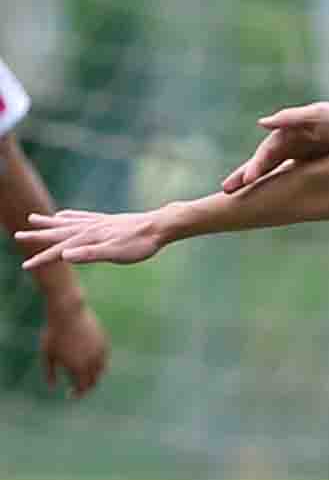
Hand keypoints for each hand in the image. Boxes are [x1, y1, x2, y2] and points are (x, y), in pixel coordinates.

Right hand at [18, 208, 166, 269]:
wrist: (160, 226)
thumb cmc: (140, 244)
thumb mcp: (116, 253)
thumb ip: (89, 254)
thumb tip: (64, 255)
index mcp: (89, 238)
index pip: (59, 251)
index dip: (42, 259)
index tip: (25, 266)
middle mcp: (89, 228)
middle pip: (58, 233)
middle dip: (38, 236)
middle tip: (17, 235)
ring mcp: (97, 222)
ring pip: (66, 222)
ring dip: (49, 222)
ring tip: (33, 218)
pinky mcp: (106, 220)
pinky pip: (81, 216)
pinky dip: (69, 215)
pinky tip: (63, 214)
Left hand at [39, 295, 109, 396]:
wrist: (67, 311)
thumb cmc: (53, 333)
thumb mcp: (47, 354)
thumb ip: (50, 372)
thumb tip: (53, 387)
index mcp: (78, 367)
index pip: (83, 388)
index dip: (77, 393)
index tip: (70, 394)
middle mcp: (92, 362)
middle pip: (94, 382)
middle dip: (86, 387)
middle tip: (78, 387)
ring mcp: (100, 351)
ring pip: (102, 370)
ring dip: (94, 375)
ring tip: (85, 374)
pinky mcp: (104, 341)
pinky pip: (104, 357)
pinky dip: (99, 362)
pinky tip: (89, 360)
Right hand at [221, 101, 328, 192]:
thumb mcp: (318, 116)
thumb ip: (291, 118)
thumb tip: (262, 123)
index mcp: (289, 133)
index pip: (265, 154)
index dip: (253, 168)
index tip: (245, 184)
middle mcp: (291, 142)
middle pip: (264, 163)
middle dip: (245, 176)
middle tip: (226, 192)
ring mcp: (302, 152)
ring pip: (276, 171)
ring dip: (260, 184)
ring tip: (244, 199)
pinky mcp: (314, 161)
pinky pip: (292, 176)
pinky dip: (281, 185)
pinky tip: (275, 198)